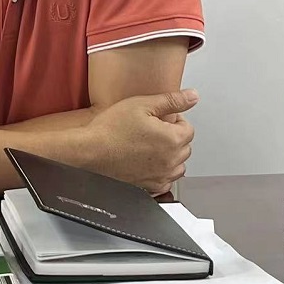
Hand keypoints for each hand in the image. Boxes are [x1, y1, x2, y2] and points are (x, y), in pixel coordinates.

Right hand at [80, 89, 197, 195]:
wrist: (91, 151)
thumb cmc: (111, 129)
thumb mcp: (142, 104)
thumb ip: (172, 100)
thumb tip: (193, 96)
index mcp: (172, 139)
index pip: (188, 128)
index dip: (173, 119)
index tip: (159, 118)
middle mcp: (170, 161)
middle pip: (185, 146)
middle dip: (173, 136)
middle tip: (152, 129)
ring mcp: (160, 176)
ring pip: (178, 165)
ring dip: (170, 155)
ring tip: (150, 145)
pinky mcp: (150, 187)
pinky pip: (166, 180)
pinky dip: (161, 171)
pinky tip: (146, 161)